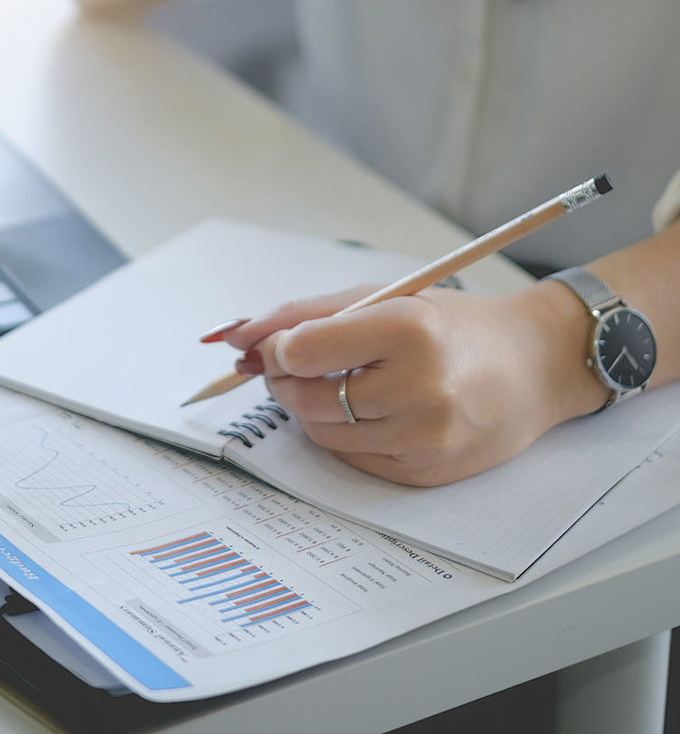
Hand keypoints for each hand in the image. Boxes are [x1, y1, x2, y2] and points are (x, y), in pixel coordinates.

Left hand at [217, 282, 605, 485]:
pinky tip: (364, 409)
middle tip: (289, 364)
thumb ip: (306, 314)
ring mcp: (426, 437)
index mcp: (407, 330)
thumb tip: (235, 337)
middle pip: (306, 396)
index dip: (275, 348)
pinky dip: (342, 433)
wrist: (536, 366)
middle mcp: (420, 388)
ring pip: (322, 431)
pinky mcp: (426, 472)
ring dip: (308, 407)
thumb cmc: (454, 325)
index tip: (273, 343)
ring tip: (333, 382)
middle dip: (282, 380)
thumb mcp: (385, 298)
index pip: (303, 350)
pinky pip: (352, 458)